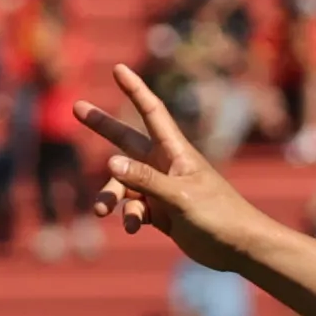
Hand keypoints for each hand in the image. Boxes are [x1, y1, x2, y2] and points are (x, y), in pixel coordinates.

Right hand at [74, 67, 275, 273]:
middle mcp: (165, 165)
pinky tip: (134, 228)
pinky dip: (130, 217)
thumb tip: (109, 162)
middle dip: (102, 125)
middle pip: (126, 140)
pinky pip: (134, 208)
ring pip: (123, 184)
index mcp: (175, 152)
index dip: (134, 90)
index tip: (118, 68)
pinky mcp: (162, 212)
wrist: (239, 247)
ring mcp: (162, 189)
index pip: (151, 112)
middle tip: (76, 107)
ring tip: (102, 211)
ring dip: (111, 195)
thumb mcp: (179, 196)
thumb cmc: (218, 215)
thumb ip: (145, 180)